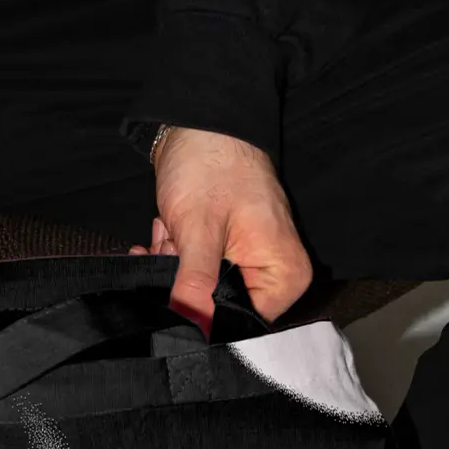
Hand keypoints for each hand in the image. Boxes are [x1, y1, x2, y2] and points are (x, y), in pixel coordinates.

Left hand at [132, 126, 313, 331]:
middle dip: (183, 286)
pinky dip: (173, 254)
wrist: (202, 120)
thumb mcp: (200, 230)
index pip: (245, 324)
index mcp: (283, 275)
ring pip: (200, 290)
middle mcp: (272, 274)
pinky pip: (194, 271)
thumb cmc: (213, 165)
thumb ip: (195, 284)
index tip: (175, 305)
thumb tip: (188, 328)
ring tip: (167, 232)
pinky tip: (164, 230)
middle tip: (167, 254)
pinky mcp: (224, 251)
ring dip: (173, 267)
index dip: (206, 321)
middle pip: (220, 308)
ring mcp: (247, 262)